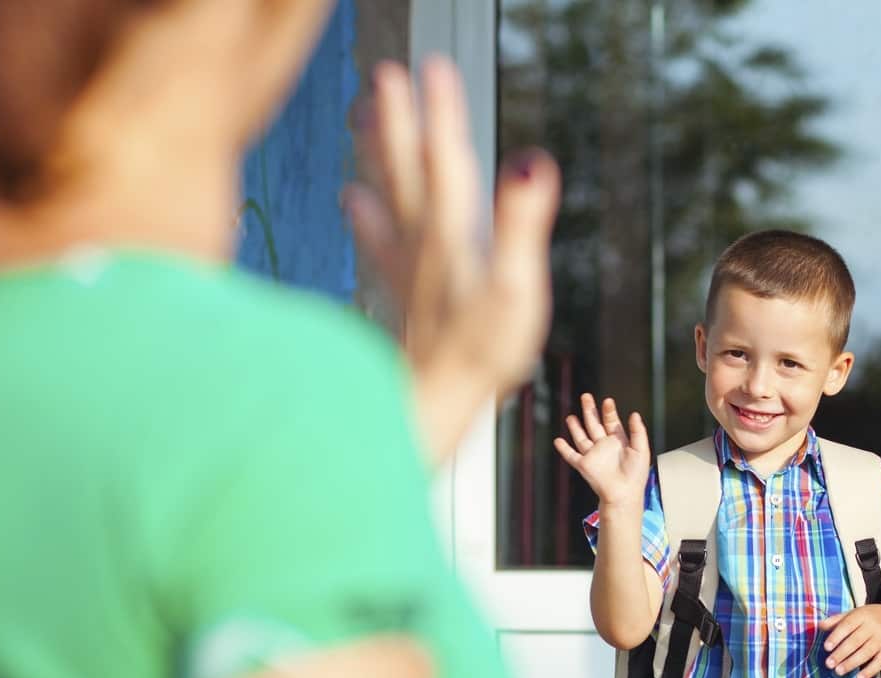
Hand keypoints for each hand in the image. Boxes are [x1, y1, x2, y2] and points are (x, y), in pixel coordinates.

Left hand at [345, 57, 560, 461]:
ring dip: (377, 153)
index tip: (433, 66)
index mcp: (453, 236)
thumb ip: (522, 223)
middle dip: (398, 119)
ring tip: (362, 114)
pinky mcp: (402, 296)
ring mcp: (408, 270)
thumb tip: (531, 160)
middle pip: (407, 169)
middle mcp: (423, 245)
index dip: (441, 112)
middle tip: (385, 73)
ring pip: (388, 195)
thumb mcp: (517, 290)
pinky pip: (378, 241)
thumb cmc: (478, 357)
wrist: (429, 408)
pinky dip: (364, 214)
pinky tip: (350, 197)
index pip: (447, 159)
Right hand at [552, 394, 651, 506]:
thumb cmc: (636, 475)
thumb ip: (638, 431)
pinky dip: (563, 449)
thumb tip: (634, 414)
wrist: (624, 494)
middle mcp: (604, 446)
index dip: (609, 411)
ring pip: (581, 437)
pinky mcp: (583, 465)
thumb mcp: (641, 450)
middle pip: (594, 424)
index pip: (611, 422)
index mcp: (618, 442)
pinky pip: (571, 455)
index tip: (607, 401)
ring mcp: (593, 455)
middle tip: (586, 396)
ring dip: (576, 427)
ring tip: (571, 417)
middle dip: (590, 410)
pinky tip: (558, 440)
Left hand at [818, 605, 880, 677]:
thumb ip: (837, 620)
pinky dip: (870, 671)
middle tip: (829, 664)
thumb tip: (820, 626)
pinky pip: (880, 662)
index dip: (837, 636)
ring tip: (838, 671)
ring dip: (852, 663)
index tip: (826, 647)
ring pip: (867, 652)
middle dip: (842, 653)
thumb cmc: (869, 618)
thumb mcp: (854, 614)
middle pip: (856, 641)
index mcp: (862, 615)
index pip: (848, 625)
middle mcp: (874, 627)